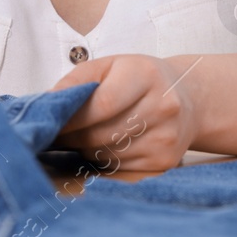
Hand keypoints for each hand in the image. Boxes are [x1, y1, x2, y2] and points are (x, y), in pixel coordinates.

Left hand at [49, 53, 200, 172]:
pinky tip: (102, 149)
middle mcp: (163, 107)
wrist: (189, 99)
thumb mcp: (109, 66)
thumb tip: (46, 105)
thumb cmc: (139, 79)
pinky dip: (103, 162)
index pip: (102, 104)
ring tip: (81, 139)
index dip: (71, 120)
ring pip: (108, 155)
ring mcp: (167, 138)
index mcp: (146, 75)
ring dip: (86, 151)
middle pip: (102, 134)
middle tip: (56, 135)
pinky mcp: (165, 162)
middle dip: (73, 138)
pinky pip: (120, 170)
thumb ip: (76, 81)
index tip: (50, 125)